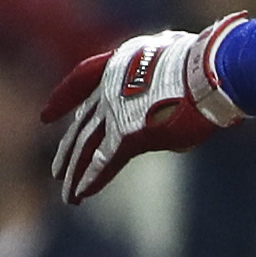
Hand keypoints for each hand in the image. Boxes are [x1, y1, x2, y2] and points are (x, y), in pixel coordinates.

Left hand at [42, 16, 245, 205]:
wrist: (210, 69)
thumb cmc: (206, 65)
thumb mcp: (175, 66)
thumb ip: (162, 86)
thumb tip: (167, 117)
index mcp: (121, 62)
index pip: (81, 79)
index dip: (63, 99)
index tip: (46, 116)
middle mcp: (111, 86)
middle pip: (83, 123)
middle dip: (69, 149)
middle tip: (57, 170)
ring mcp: (116, 110)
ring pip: (87, 146)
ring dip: (74, 171)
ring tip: (66, 194)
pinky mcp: (128, 134)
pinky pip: (104, 161)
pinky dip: (91, 179)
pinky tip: (79, 194)